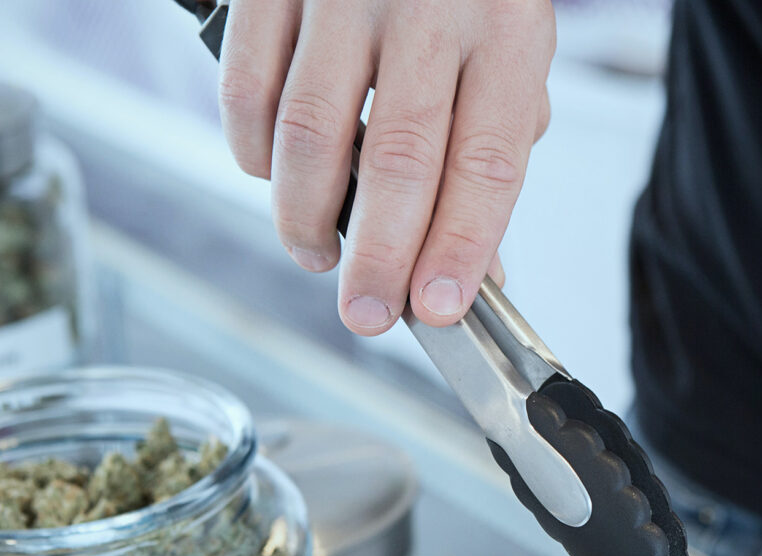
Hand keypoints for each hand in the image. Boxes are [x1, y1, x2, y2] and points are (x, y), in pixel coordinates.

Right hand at [217, 0, 552, 333]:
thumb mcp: (509, 53)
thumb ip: (493, 152)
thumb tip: (479, 266)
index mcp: (508, 29)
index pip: (487, 164)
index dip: (461, 247)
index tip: (439, 307)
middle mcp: (428, 6)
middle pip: (400, 161)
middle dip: (380, 259)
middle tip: (366, 315)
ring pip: (311, 133)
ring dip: (307, 218)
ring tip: (317, 257)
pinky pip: (248, 87)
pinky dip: (251, 152)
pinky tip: (271, 182)